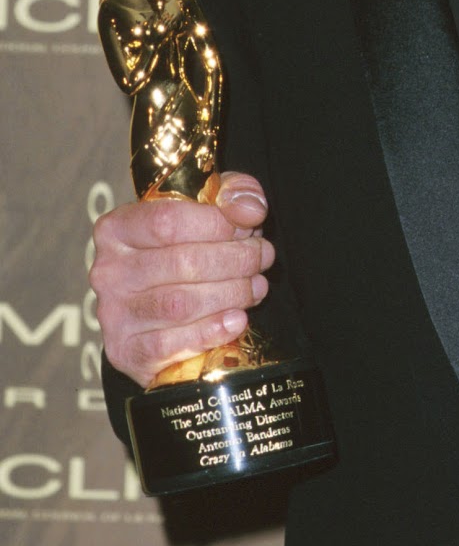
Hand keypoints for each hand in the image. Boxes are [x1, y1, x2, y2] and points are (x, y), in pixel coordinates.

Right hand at [89, 171, 274, 388]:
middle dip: (236, 259)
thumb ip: (233, 193)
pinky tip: (237, 319)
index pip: (168, 220)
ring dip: (232, 294)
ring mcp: (113, 315)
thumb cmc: (186, 250)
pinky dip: (211, 332)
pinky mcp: (126, 353)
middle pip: (182, 263)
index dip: (218, 224)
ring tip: (256, 286)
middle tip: (263, 258)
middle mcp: (107, 271)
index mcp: (117, 228)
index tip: (249, 228)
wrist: (162, 314)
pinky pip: (170, 345)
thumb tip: (250, 209)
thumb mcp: (208, 208)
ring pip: (181, 304)